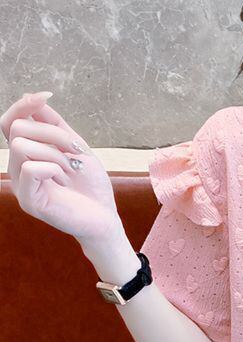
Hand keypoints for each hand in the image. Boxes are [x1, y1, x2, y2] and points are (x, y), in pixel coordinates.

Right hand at [1, 91, 122, 244]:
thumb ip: (55, 124)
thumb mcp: (76, 147)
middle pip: (19, 129)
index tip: (46, 96)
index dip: (23, 106)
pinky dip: (51, 168)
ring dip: (55, 154)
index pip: (10, 123)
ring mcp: (21, 185)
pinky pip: (28, 169)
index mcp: (27, 155)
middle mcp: (18, 168)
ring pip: (22, 146)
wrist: (105, 217)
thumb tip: (35, 97)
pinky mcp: (29, 201)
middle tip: (76, 152)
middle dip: (53, 134)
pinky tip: (64, 180)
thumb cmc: (91, 186)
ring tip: (71, 170)